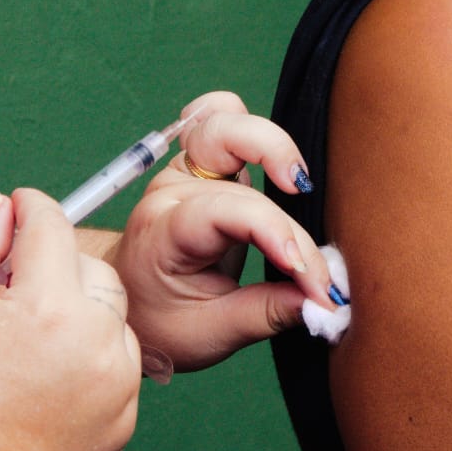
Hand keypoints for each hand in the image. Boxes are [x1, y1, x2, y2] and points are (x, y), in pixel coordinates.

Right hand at [0, 189, 140, 450]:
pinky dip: (90, 368)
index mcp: (49, 308)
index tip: (20, 206)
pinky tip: (42, 388)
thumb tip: (7, 206)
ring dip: (80, 320)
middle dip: (59, 268)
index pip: (53, 228)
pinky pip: (116, 376)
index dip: (32, 208)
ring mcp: (118, 393)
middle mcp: (98, 346)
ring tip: (26, 347)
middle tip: (14, 289)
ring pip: (113, 325)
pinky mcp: (122, 429)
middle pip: (96, 273)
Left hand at [112, 91, 339, 372]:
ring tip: (299, 185)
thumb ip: (267, 314)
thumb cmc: (163, 319)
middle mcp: (172, 191)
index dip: (279, 237)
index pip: (228, 213)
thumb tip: (323, 303)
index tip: (316, 283)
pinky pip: (219, 116)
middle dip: (288, 223)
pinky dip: (248, 126)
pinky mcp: (200, 164)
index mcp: (164, 232)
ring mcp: (184, 170)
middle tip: (315, 264)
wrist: (128, 303)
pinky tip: (274, 158)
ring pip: (225, 125)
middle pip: (240, 181)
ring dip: (269, 147)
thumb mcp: (211, 333)